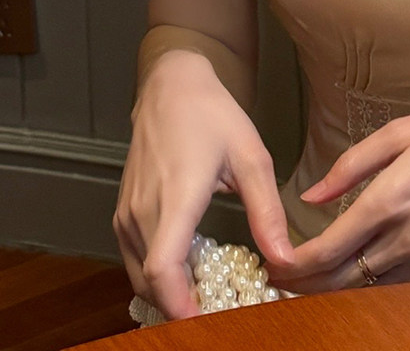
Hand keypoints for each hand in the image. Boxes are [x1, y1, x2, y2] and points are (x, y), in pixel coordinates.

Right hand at [113, 50, 294, 319]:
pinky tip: (192, 274)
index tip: (208, 324)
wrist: (170, 88)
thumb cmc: (214, 117)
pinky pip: (136, 260)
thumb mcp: (251, 158)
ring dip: (170, 295)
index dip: (180, 306)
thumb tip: (285, 259)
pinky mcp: (123, 215)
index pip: (163, 268)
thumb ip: (267, 211)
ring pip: (140, 276)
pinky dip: (159, 277)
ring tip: (212, 299)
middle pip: (151, 283)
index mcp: (176, 197)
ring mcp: (127, 215)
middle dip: (183, 308)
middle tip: (224, 312)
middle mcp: (143, 211)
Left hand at [267, 101, 409, 291]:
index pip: (325, 253)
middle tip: (278, 278)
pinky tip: (356, 273)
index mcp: (391, 200)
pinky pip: (397, 288)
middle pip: (339, 282)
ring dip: (333, 289)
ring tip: (309, 279)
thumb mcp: (404, 131)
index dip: (290, 265)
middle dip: (302, 286)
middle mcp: (407, 239)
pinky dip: (370, 287)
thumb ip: (351, 165)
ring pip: (367, 292)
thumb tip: (309, 197)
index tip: (270, 262)